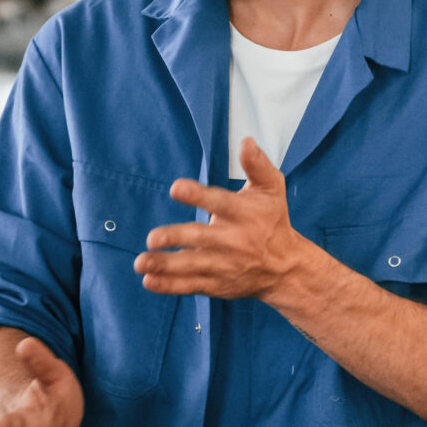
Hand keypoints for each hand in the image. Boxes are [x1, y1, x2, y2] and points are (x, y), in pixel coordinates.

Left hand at [136, 137, 313, 301]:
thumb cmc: (272, 220)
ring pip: (191, 266)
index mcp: (243, 214)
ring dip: (164, 265)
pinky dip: (169, 285)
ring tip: (140, 262)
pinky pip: (190, 285)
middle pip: (200, 238)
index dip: (197, 195)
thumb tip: (245, 141)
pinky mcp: (216, 283)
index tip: (176, 188)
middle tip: (153, 238)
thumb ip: (257, 165)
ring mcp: (223, 265)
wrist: (285, 268)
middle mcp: (232, 241)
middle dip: (175, 238)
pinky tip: (149, 280)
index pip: (219, 202)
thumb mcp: (272, 189)